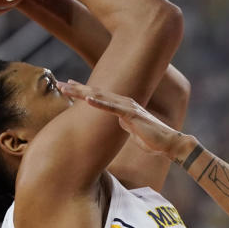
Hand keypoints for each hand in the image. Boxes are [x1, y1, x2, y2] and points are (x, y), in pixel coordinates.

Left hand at [57, 81, 197, 162]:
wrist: (169, 143)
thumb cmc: (152, 141)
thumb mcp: (132, 133)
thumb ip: (124, 126)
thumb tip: (118, 125)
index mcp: (123, 107)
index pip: (99, 96)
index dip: (83, 90)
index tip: (68, 86)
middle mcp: (124, 103)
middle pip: (96, 93)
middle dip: (76, 88)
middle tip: (59, 84)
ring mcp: (127, 107)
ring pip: (101, 97)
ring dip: (82, 92)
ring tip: (66, 88)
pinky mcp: (131, 115)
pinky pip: (112, 108)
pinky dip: (99, 103)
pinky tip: (87, 99)